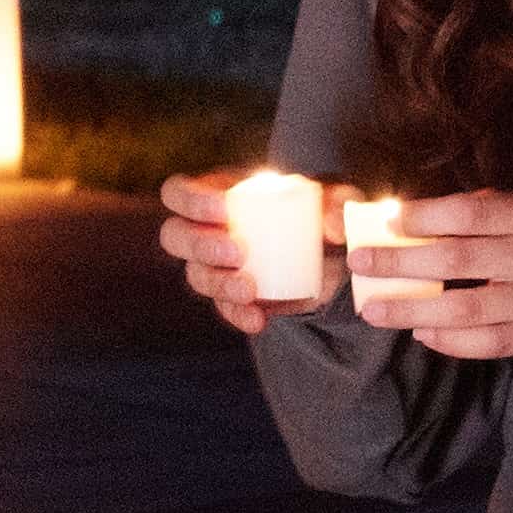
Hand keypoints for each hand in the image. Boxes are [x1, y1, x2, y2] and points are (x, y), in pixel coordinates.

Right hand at [156, 169, 347, 337]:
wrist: (331, 255)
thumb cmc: (319, 212)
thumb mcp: (334, 200)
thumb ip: (338, 203)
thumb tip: (332, 224)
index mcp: (217, 194)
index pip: (177, 193)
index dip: (190, 201)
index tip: (224, 209)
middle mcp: (206, 230)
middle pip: (174, 236)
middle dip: (200, 244)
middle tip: (238, 251)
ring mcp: (215, 267)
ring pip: (195, 275)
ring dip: (218, 283)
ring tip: (250, 288)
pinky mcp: (232, 298)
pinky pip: (224, 309)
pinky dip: (238, 315)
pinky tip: (258, 320)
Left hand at [343, 189, 512, 360]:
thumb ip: (479, 213)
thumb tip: (407, 220)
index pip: (472, 216)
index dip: (425, 218)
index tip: (386, 222)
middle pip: (460, 262)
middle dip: (402, 263)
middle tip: (361, 263)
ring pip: (468, 309)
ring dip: (413, 310)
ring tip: (374, 310)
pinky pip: (489, 344)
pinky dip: (449, 341)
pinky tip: (420, 333)